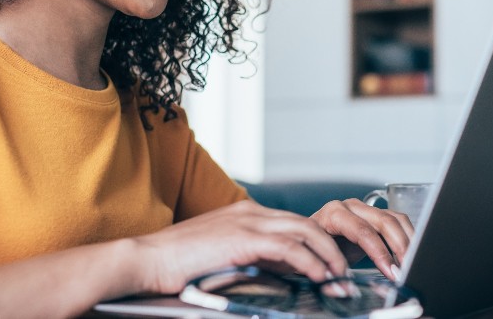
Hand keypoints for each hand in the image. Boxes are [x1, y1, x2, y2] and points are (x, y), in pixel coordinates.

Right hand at [131, 200, 349, 293]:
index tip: (333, 264)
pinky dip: (311, 262)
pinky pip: (290, 248)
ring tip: (341, 279)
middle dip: (332, 249)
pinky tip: (321, 277)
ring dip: (329, 257)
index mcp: (245, 214)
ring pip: (306, 232)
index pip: (295, 223)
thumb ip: (247, 256)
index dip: (319, 243)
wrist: (145, 259)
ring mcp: (247, 222)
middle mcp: (251, 212)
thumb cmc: (176, 263)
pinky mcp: (243, 239)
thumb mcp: (220, 253)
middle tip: (347, 273)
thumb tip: (274, 272)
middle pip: (307, 224)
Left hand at [310, 199, 413, 280]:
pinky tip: (410, 254)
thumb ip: (333, 269)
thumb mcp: (317, 259)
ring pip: (395, 219)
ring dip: (408, 242)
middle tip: (406, 269)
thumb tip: (346, 286)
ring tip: (411, 263)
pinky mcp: (375, 215)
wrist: (308, 242)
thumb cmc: (310, 250)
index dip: (379, 252)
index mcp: (333, 214)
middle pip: (384, 222)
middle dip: (399, 248)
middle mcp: (350, 207)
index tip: (390, 271)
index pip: (363, 230)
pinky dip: (408, 238)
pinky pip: (398, 222)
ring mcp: (364, 209)